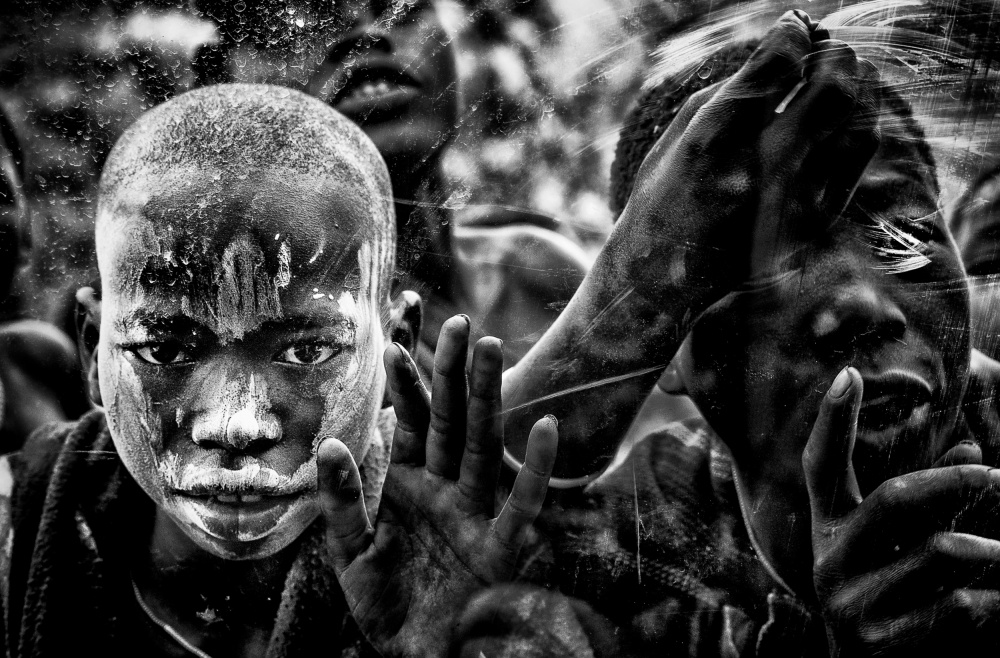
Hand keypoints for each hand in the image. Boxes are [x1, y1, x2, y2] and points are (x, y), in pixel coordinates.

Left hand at [318, 315, 557, 656]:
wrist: (416, 653)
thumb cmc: (386, 603)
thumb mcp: (351, 550)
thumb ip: (342, 499)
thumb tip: (327, 444)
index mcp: (410, 484)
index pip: (412, 423)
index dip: (406, 386)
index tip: (396, 343)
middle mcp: (447, 488)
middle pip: (453, 421)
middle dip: (455, 373)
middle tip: (459, 322)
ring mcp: (476, 512)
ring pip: (484, 445)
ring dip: (489, 399)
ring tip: (492, 349)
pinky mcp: (500, 545)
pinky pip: (521, 503)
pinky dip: (536, 469)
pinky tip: (547, 428)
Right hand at [619, 11, 877, 293]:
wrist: (664, 275)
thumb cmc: (663, 199)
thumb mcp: (679, 135)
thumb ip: (732, 89)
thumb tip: (787, 48)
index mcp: (715, 139)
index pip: (780, 63)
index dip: (794, 35)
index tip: (795, 28)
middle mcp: (761, 168)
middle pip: (830, 87)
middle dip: (834, 55)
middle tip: (826, 48)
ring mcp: (794, 200)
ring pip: (856, 121)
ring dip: (856, 86)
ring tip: (841, 75)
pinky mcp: (814, 222)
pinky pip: (857, 159)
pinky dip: (858, 125)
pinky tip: (844, 114)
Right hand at [804, 367, 999, 654]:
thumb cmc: (896, 601)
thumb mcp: (899, 549)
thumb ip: (927, 503)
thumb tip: (969, 446)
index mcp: (828, 531)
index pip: (821, 467)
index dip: (833, 421)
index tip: (847, 373)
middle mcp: (828, 561)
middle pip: (893, 498)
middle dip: (952, 481)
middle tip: (994, 475)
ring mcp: (850, 605)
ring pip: (940, 552)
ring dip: (988, 548)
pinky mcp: (880, 646)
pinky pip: (957, 607)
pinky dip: (991, 600)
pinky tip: (995, 601)